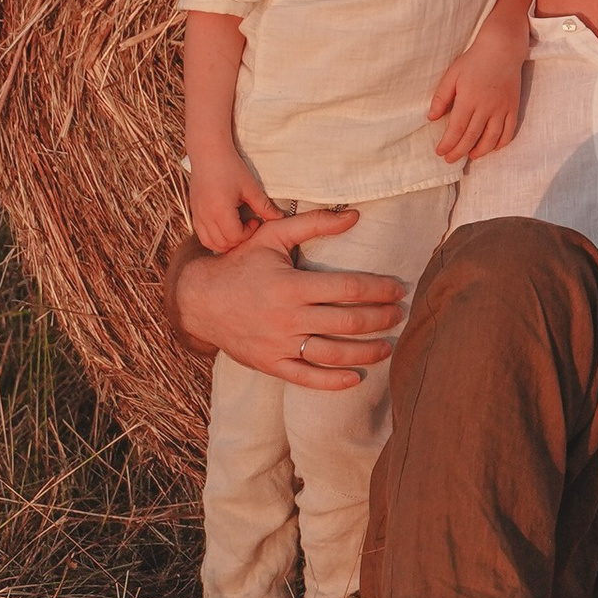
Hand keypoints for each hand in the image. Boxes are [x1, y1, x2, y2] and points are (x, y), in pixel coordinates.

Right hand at [166, 202, 407, 390]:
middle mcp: (287, 318)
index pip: (348, 289)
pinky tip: (356, 377)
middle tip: (398, 316)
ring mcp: (278, 345)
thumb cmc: (241, 263)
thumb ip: (314, 224)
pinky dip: (333, 381)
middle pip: (347, 322)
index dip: (378, 290)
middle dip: (380, 319)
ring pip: (333, 354)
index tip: (397, 289)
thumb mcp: (272, 236)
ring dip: (366, 352)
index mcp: (291, 285)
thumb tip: (355, 216)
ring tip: (387, 346)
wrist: (199, 299)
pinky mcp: (270, 364)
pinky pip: (306, 378)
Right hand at [185, 150, 277, 254]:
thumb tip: (279, 218)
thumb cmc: (230, 167)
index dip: (248, 233)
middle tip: (247, 226)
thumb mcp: (250, 187)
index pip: (235, 237)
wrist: (208, 153)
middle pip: (222, 244)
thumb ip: (264, 206)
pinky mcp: (194, 213)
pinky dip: (214, 237)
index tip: (254, 220)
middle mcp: (205, 216)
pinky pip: (202, 235)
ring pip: (210, 242)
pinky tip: (224, 225)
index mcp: (220, 210)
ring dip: (225, 241)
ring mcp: (197, 215)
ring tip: (236, 227)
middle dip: (238, 240)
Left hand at [427, 45, 523, 166]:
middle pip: (471, 137)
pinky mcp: (513, 108)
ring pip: (491, 138)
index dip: (447, 144)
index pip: (456, 129)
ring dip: (480, 151)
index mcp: (468, 99)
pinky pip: (509, 131)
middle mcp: (486, 107)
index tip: (440, 152)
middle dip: (459, 151)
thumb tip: (432, 118)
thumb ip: (441, 97)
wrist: (502, 49)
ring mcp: (502, 109)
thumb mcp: (452, 75)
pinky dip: (501, 143)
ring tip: (470, 155)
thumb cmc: (474, 60)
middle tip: (450, 159)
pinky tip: (492, 147)